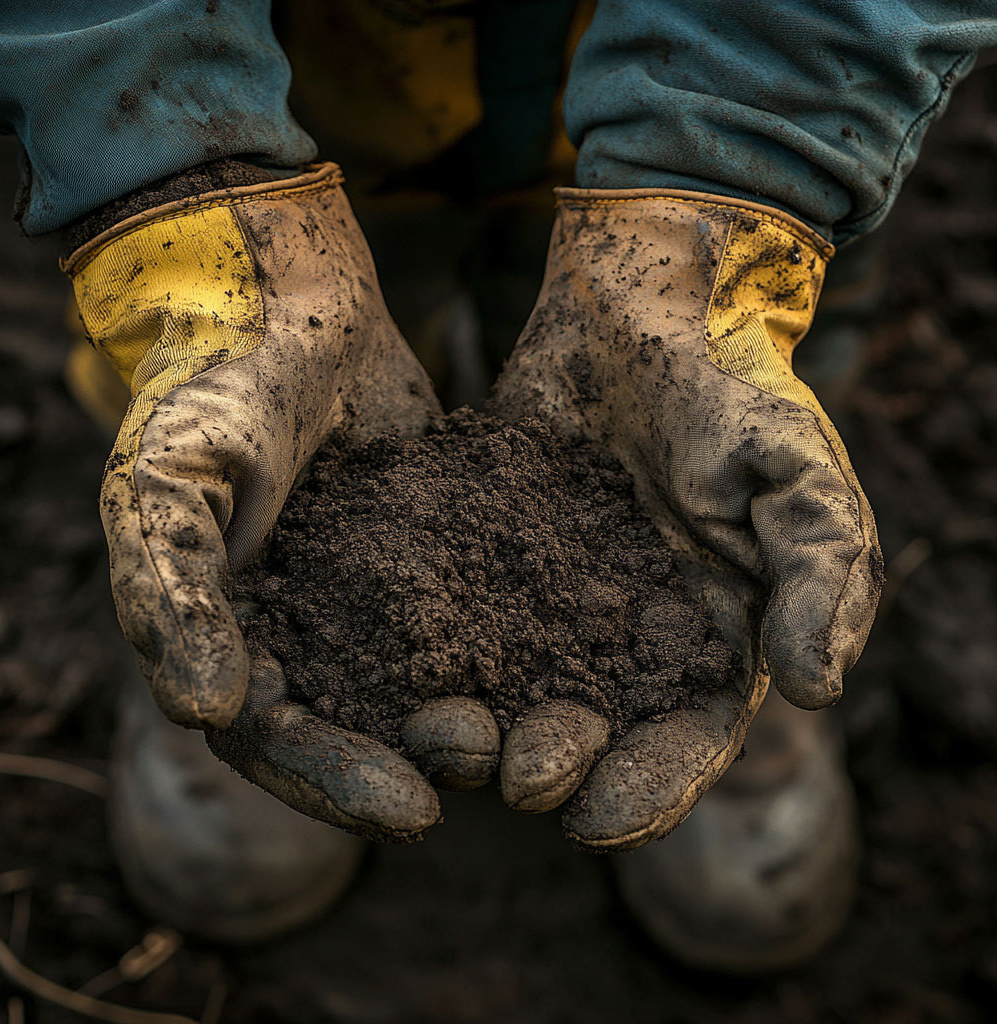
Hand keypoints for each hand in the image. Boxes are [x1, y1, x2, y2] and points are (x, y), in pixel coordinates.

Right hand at [66, 164, 491, 839]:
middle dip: (425, 764)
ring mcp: (371, 598)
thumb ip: (173, 593)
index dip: (336, 783)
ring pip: (424, 682)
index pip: (277, 741)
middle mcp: (302, 631)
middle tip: (501, 778)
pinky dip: (515, 644)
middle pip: (359, 730)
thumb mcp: (171, 482)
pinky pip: (473, 612)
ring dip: (484, 719)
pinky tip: (576, 665)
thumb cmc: (214, 387)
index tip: (415, 810)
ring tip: (551, 744)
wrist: (289, 302)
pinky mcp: (434, 556)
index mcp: (228, 636)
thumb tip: (207, 713)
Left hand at [490, 187, 882, 849]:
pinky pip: (460, 616)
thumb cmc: (730, 388)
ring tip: (447, 740)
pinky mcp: (491, 556)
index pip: (685, 740)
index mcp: (712, 636)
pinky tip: (394, 675)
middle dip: (558, 771)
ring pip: (516, 691)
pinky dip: (432, 652)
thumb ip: (821, 577)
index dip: (651, 788)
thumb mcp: (797, 476)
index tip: (600, 819)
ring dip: (485, 730)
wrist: (639, 306)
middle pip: (594, 734)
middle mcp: (628, 636)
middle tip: (518, 779)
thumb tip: (818, 691)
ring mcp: (554, 599)